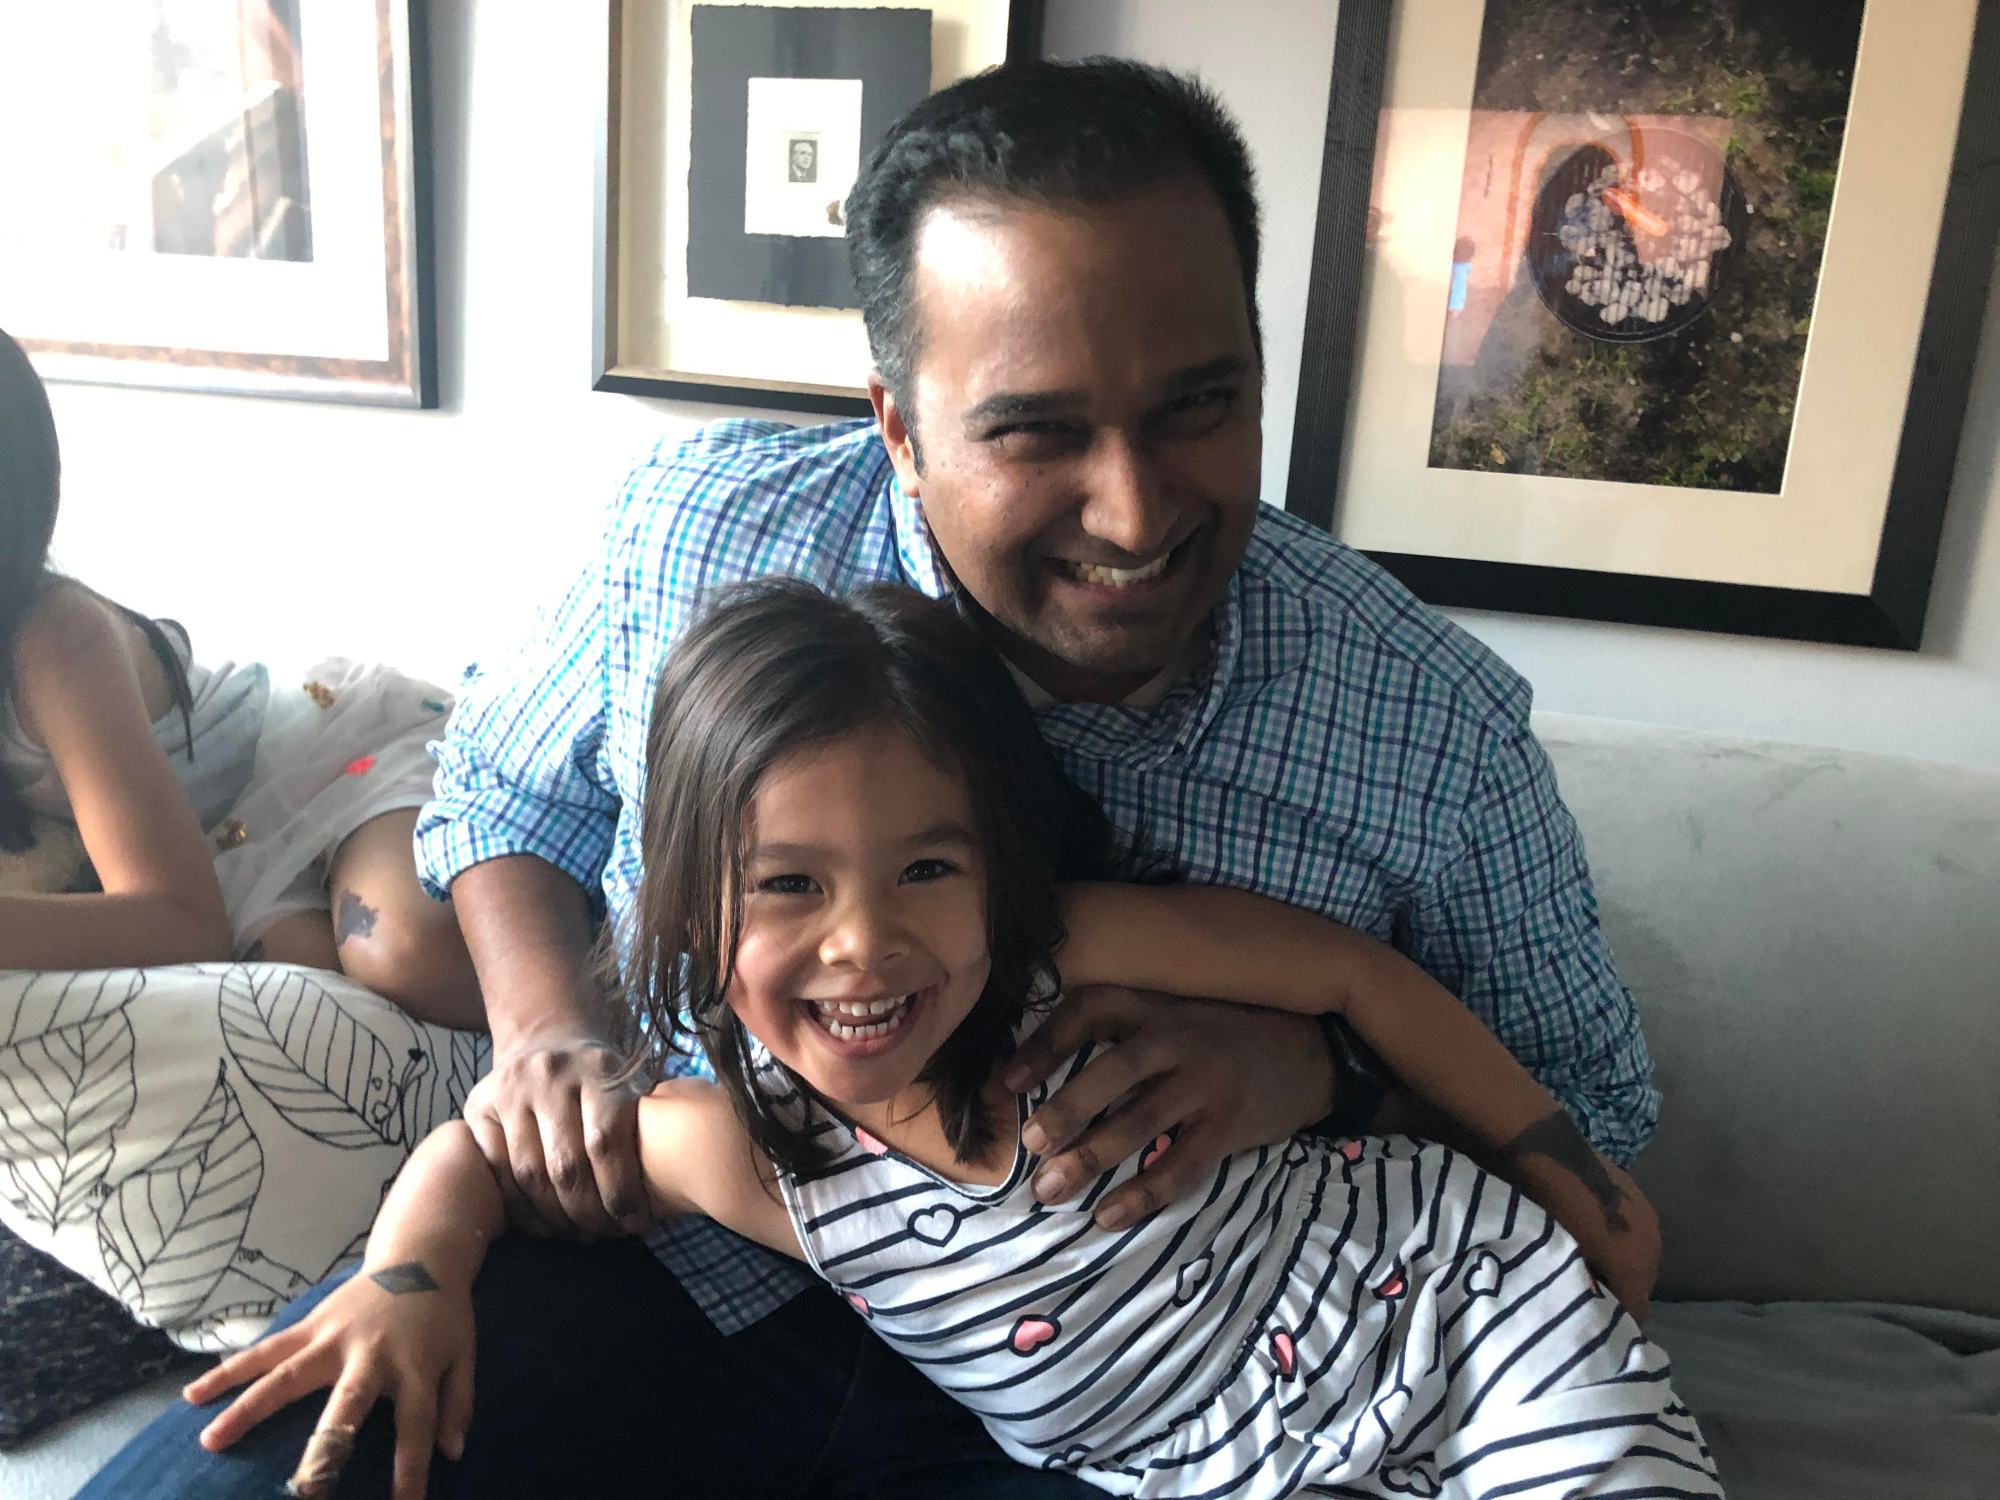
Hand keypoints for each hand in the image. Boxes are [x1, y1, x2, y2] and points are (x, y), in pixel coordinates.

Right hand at [185, 1264, 474, 1499]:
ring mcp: (333, 1337)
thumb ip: (458, 1403)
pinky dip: (229, 1371)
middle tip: (304, 1490)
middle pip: (346, 1402)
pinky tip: (193, 1394)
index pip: (417, 1425)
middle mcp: (370, 1353)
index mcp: (415, 1366)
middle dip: (326, 1445)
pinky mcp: (310, 1325)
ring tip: (210, 1441)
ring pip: (286, 1375)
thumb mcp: (464, 1355)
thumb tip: (453, 1454)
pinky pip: (264, 1351)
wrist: (421, 1256)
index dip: (411, 1468)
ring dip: (248, 1408)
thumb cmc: (442, 1316)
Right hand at [460, 1030, 648, 1236]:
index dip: (620, 1193)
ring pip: (529, 1174)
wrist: (545, 1041)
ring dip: (555, 1217)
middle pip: (566, 1165)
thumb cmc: (600, 1079)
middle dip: (589, 1213)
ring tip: (577, 1234)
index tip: (636, 1223)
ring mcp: (510, 1090)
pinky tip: (543, 1224)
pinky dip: (520, 1209)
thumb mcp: (631, 1084)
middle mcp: (550, 1075)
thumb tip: (670, 1195)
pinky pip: (497, 1172)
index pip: (606, 1142)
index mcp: (598, 1069)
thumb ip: (647, 1127)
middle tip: (606, 1235)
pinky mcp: (478, 1107)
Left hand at [999, 985, 1335, 1229]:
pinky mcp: (1231, 1125)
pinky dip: (1143, 1193)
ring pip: (1140, 1122)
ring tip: (1049, 1189)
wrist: (1316, 1052)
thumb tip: (1047, 1070)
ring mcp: (1207, 1083)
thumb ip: (1128, 1031)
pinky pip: (1181, 1165)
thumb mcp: (1180, 1013)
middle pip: (1112, 1072)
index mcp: (1157, 1008)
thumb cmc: (1229, 1035)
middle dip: (1065, 1110)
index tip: (1006, 1081)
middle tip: (1027, 1144)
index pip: (1091, 1010)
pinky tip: (1108, 1215)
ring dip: (1090, 1158)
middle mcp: (1179, 1039)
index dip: (1044, 1042)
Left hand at [1508, 1149, 1661, 1324]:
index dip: (1616, 1321)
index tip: (1594, 1328)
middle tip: (1591, 1298)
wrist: (1544, 1145)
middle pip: (1642, 1285)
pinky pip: (1635, 1234)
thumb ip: (1580, 1285)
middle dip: (1621, 1294)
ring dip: (1622, 1268)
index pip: (1635, 1309)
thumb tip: (1586, 1307)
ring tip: (1592, 1271)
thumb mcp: (1560, 1254)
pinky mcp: (1639, 1196)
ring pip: (1641, 1259)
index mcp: (1635, 1264)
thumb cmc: (1547, 1206)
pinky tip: (1598, 1242)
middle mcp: (1652, 1244)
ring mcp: (1649, 1217)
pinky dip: (1622, 1244)